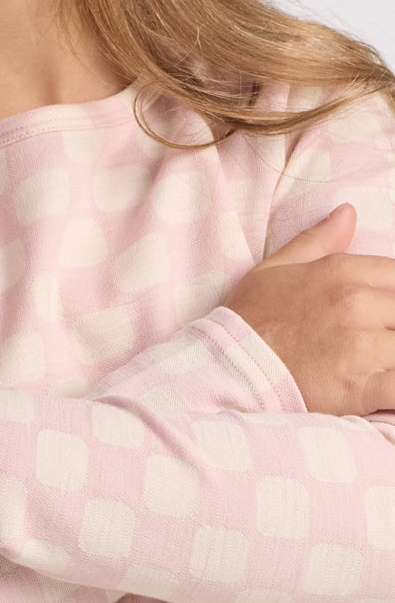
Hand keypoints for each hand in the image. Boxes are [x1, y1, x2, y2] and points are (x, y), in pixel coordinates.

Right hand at [225, 203, 394, 415]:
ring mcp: (363, 347)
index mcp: (341, 273)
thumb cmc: (246, 322)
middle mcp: (357, 304)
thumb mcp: (274, 270)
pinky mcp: (362, 388)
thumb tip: (348, 213)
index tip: (376, 316)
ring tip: (372, 364)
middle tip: (369, 343)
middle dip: (389, 327)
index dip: (387, 298)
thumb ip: (316, 241)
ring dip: (390, 357)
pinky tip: (384, 387)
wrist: (224, 370)